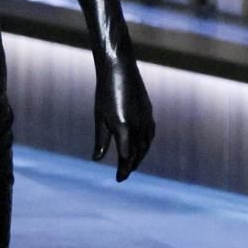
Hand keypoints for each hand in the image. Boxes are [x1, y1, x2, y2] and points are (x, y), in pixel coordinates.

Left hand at [92, 61, 154, 181]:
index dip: (123, 169)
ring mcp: (146, 119)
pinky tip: (142, 147)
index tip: (119, 179)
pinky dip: (146, 144)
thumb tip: (97, 159)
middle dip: (131, 165)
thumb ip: (101, 140)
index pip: (126, 156)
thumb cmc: (105, 93)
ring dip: (140, 156)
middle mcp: (138, 126)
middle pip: (137, 153)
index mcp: (123, 128)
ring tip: (132, 165)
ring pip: (145, 144)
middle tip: (124, 175)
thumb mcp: (100, 117)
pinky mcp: (149, 112)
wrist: (119, 68)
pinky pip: (150, 134)